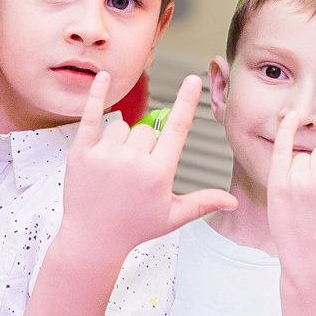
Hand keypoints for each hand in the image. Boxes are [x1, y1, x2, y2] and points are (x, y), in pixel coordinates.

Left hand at [58, 72, 237, 259]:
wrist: (92, 239)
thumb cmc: (133, 228)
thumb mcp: (172, 217)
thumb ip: (203, 202)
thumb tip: (233, 202)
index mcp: (158, 173)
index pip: (178, 129)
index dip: (186, 102)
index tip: (193, 79)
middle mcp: (133, 161)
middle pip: (147, 130)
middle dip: (144, 145)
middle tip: (133, 173)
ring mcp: (106, 155)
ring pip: (122, 127)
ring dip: (121, 141)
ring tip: (114, 169)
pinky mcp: (82, 152)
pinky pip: (91, 115)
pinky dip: (96, 95)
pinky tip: (103, 77)